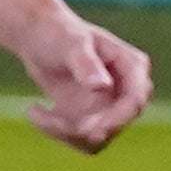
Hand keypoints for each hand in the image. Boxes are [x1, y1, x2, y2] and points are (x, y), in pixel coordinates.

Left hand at [18, 8, 151, 152]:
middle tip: (54, 124)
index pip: (135, 100)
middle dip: (87, 131)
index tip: (88, 131)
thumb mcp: (71, 44)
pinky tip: (35, 110)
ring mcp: (110, 106)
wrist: (39, 36)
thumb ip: (87, 64)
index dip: (116, 120)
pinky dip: (55, 131)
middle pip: (118, 124)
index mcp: (132, 67)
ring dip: (65, 133)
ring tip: (36, 112)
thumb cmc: (58, 32)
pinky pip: (79, 139)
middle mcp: (126, 90)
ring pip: (98, 138)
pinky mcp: (92, 118)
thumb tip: (103, 86)